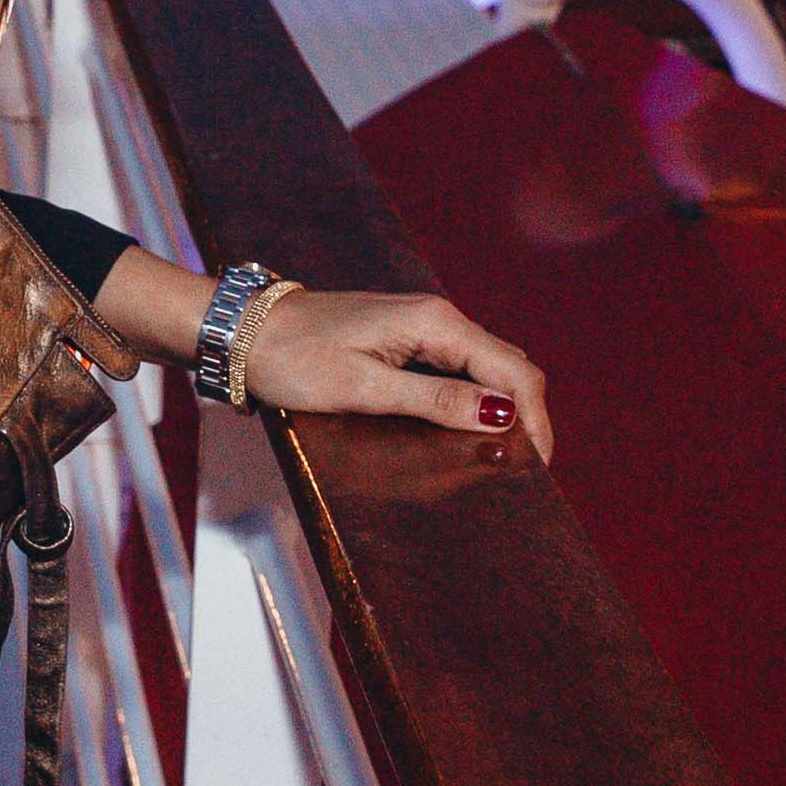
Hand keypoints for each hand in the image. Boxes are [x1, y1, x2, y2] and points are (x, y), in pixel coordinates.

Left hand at [237, 287, 554, 465]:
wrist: (246, 332)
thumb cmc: (295, 358)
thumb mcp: (365, 388)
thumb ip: (435, 400)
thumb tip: (500, 414)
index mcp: (436, 323)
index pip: (513, 371)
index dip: (535, 418)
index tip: (539, 464)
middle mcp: (438, 318)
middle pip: (508, 368)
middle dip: (526, 415)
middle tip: (525, 467)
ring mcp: (422, 327)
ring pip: (486, 369)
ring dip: (502, 409)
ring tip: (505, 455)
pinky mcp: (405, 340)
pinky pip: (458, 369)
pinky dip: (474, 399)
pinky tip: (469, 429)